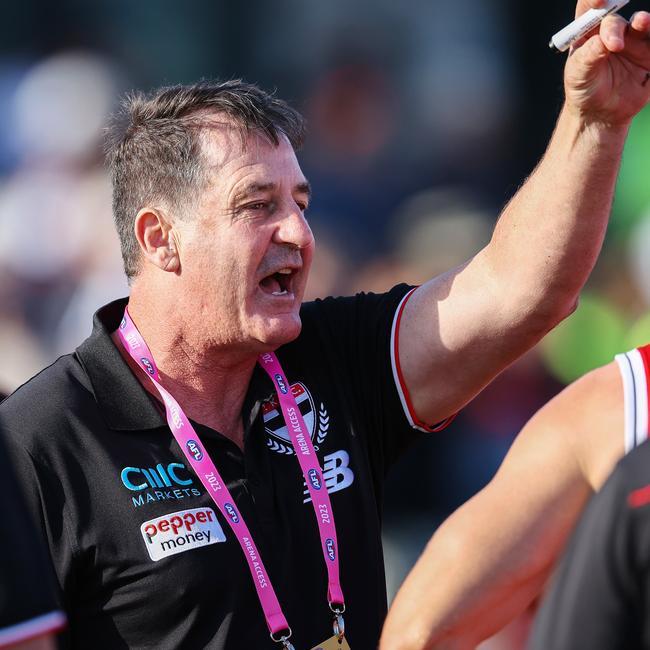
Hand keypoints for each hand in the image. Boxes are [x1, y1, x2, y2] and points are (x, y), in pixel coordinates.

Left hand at [564, 0, 649, 124]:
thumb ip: (588, 57)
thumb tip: (601, 41)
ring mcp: (633, 41)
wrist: (600, 113)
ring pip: (642, 24)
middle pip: (615, 17)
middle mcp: (612, 32)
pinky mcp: (649, 54)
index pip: (589, 9)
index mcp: (589, 33)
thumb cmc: (584, 90)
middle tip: (614, 45)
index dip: (594, 0)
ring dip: (643, 21)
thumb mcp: (578, 75)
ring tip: (642, 23)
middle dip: (615, 27)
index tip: (599, 0)